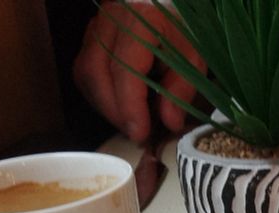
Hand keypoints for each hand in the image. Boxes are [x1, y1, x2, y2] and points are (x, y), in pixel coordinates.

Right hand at [73, 1, 205, 142]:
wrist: (171, 8)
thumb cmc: (184, 31)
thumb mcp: (194, 58)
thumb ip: (182, 89)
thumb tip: (170, 123)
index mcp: (140, 20)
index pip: (124, 69)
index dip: (129, 106)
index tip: (140, 133)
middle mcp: (110, 18)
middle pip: (95, 72)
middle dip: (114, 111)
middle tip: (136, 133)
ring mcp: (96, 25)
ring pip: (85, 73)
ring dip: (105, 106)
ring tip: (131, 122)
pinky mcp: (91, 36)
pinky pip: (85, 71)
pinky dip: (100, 96)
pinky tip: (121, 107)